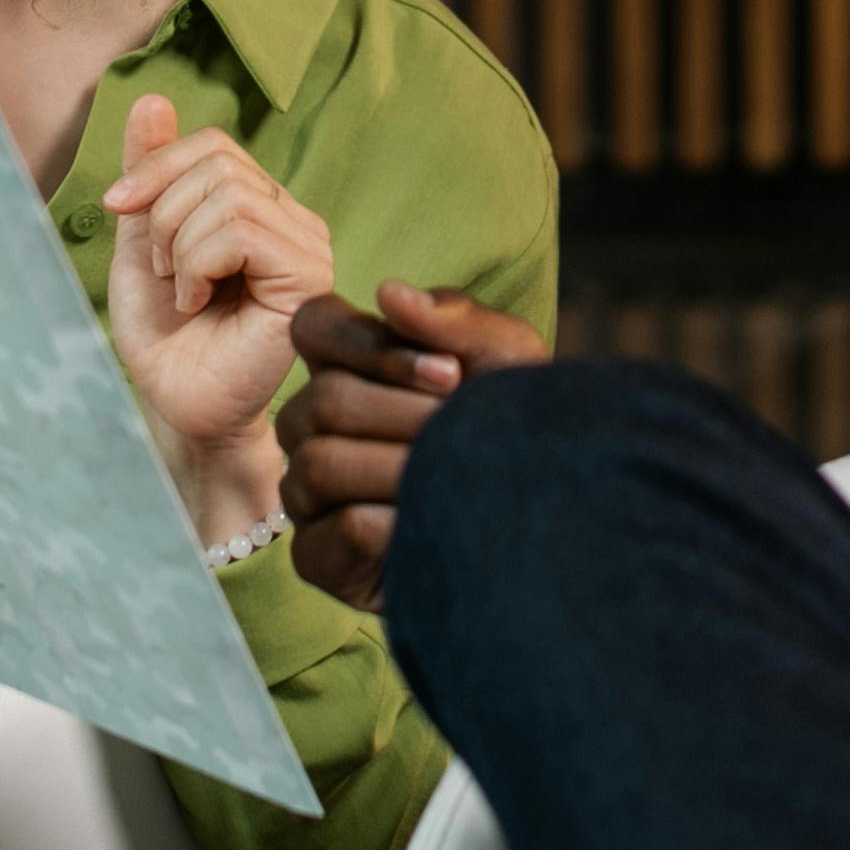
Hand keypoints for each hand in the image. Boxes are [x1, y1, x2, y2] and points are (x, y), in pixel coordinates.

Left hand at [103, 96, 340, 537]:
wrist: (179, 407)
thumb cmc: (165, 338)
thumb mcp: (142, 242)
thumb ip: (151, 175)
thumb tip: (153, 98)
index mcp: (259, 206)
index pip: (213, 144)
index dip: (156, 166)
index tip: (116, 206)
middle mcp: (292, 219)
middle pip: (218, 162)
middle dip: (163, 213)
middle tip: (162, 272)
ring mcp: (307, 246)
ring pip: (228, 195)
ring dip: (179, 246)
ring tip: (182, 292)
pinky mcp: (308, 277)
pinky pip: (241, 231)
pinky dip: (198, 264)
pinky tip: (199, 303)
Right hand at [273, 281, 551, 608]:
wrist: (543, 519)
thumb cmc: (514, 427)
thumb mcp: (507, 360)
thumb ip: (454, 318)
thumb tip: (389, 292)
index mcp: (347, 364)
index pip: (314, 326)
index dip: (373, 346)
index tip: (451, 374)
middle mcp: (312, 424)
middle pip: (325, 399)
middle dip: (407, 416)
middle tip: (463, 435)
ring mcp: (306, 491)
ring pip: (320, 465)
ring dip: (401, 470)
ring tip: (452, 480)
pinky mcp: (317, 556)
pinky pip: (334, 532)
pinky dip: (394, 526)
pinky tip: (433, 524)